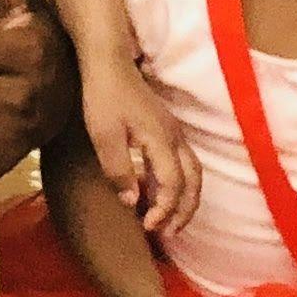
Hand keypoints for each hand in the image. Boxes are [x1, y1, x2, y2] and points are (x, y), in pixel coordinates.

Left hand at [81, 51, 201, 241]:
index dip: (164, 210)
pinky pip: (183, 163)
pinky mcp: (166, 129)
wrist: (108, 62)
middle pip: (193, 181)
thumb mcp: (103, 136)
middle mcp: (174, 138)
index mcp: (161, 140)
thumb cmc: (103, 97)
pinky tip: (160, 193)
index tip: (148, 228)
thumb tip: (131, 202)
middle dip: (185, 211)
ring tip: (170, 221)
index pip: (173, 185)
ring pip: (193, 172)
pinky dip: (179, 185)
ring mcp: (173, 132)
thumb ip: (118, 170)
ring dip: (186, 200)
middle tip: (169, 235)